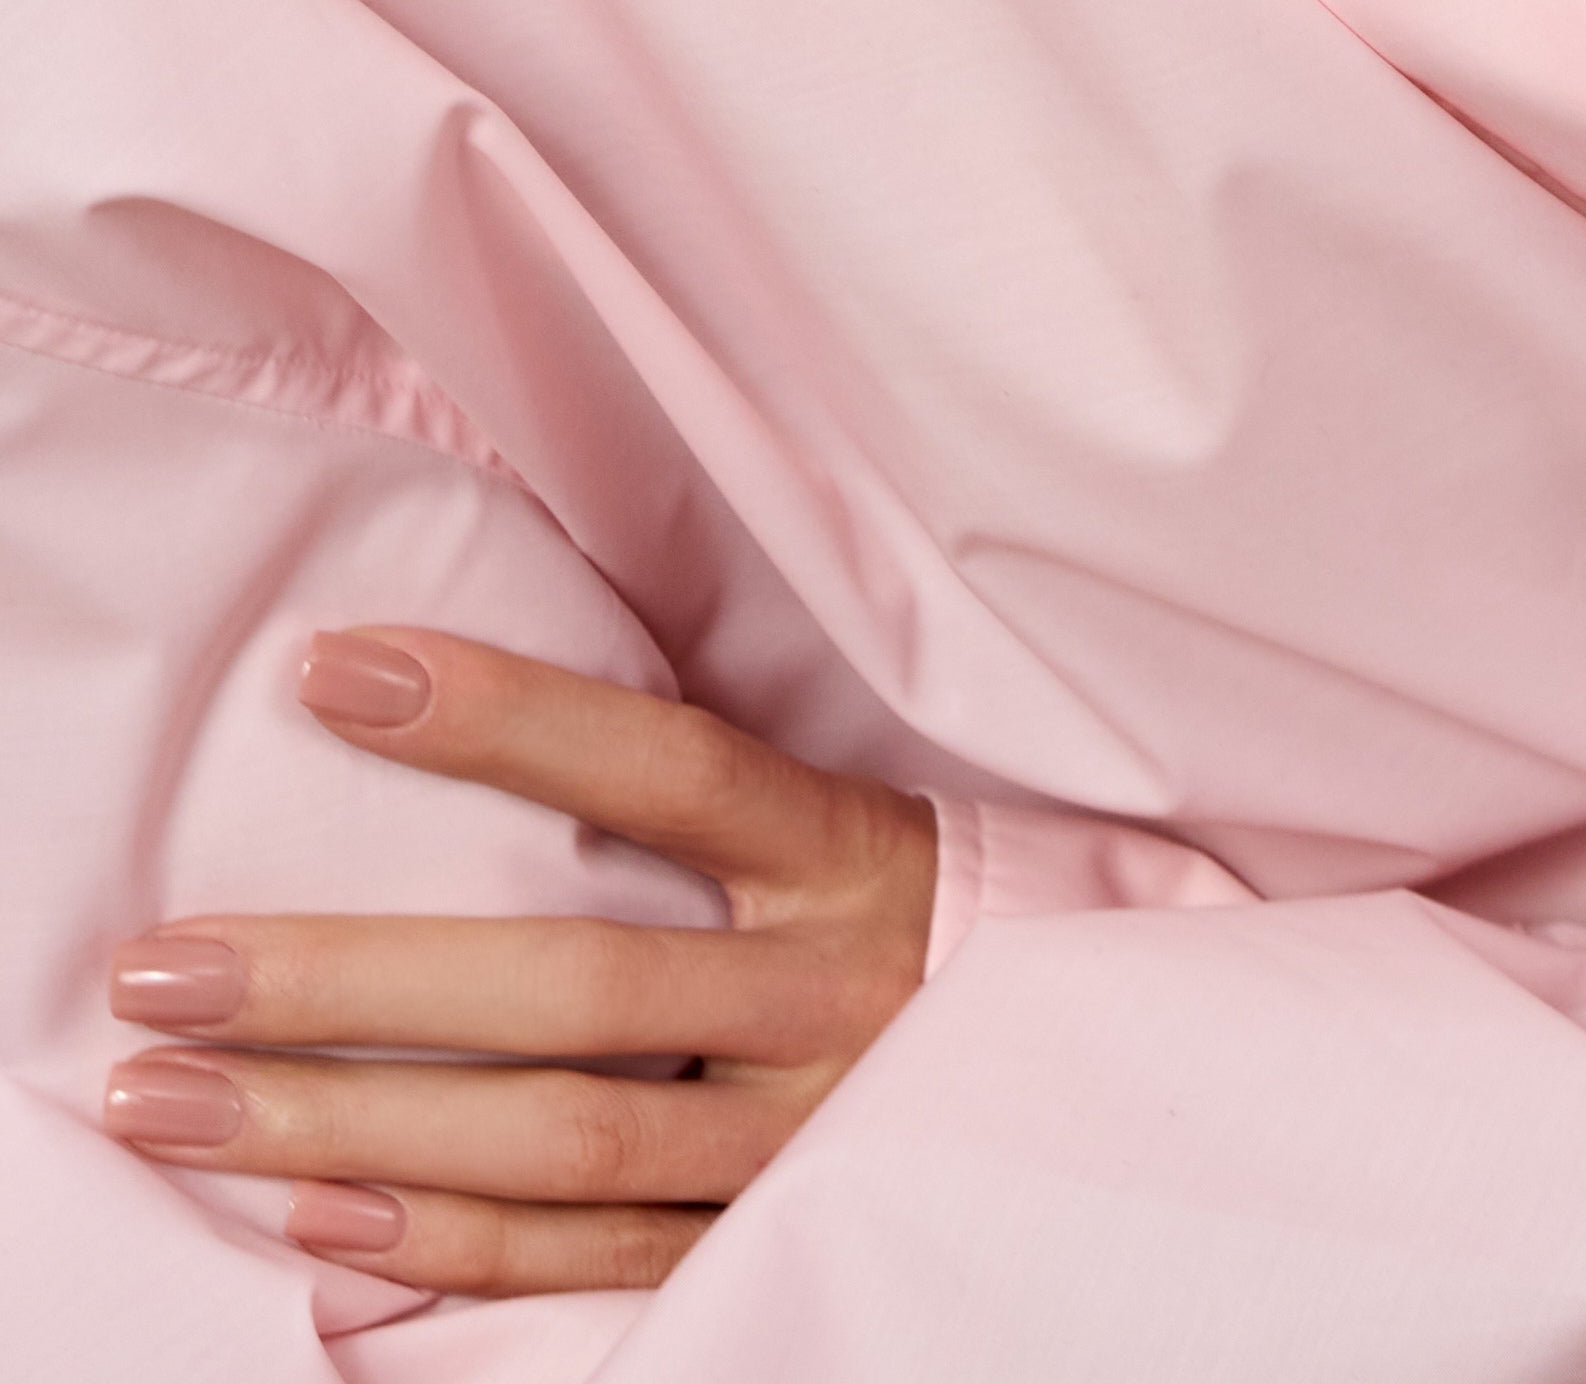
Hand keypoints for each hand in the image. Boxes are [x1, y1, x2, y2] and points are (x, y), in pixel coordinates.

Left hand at [103, 630, 934, 1297]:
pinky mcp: (774, 1241)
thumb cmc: (895, 912)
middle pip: (579, 982)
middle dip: (350, 976)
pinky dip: (445, 1243)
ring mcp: (805, 1134)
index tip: (334, 673)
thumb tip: (457, 714)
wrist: (1078, 1073)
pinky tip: (310, 1212)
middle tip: (163, 971)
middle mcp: (833, 991)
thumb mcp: (835, 820)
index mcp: (852, 852)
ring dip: (346, 1123)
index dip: (509, 717)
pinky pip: (589, 1257)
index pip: (672, 770)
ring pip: (563, 1136)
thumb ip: (689, 798)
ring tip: (170, 1103)